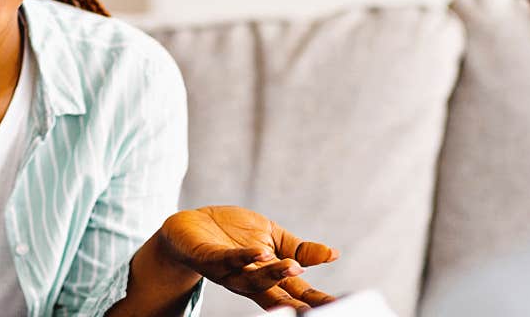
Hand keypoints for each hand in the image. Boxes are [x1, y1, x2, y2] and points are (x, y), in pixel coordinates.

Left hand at [157, 206, 338, 312]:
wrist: (191, 224)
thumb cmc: (233, 234)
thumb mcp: (272, 236)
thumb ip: (299, 248)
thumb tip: (334, 255)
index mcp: (267, 275)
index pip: (296, 291)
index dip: (316, 299)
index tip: (339, 304)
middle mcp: (249, 279)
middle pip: (277, 294)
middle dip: (298, 301)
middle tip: (320, 305)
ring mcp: (228, 271)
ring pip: (253, 280)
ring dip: (273, 274)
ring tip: (293, 267)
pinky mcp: (209, 258)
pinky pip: (227, 260)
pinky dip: (244, 257)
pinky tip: (259, 252)